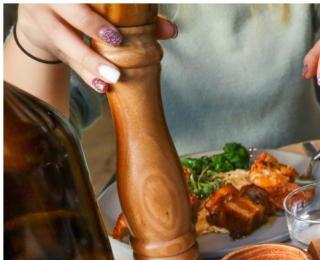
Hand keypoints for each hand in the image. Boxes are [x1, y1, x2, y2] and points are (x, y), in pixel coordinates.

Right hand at [15, 4, 176, 92]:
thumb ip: (137, 17)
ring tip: (113, 77)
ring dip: (90, 62)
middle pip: (71, 14)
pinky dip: (85, 75)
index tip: (116, 24)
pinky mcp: (46, 45)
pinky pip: (66, 62)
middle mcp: (51, 2)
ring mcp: (44, 22)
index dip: (96, 13)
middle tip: (117, 42)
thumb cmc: (83, 8)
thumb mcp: (102, 8)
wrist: (42, 15)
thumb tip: (171, 31)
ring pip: (66, 43)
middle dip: (93, 27)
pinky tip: (102, 86)